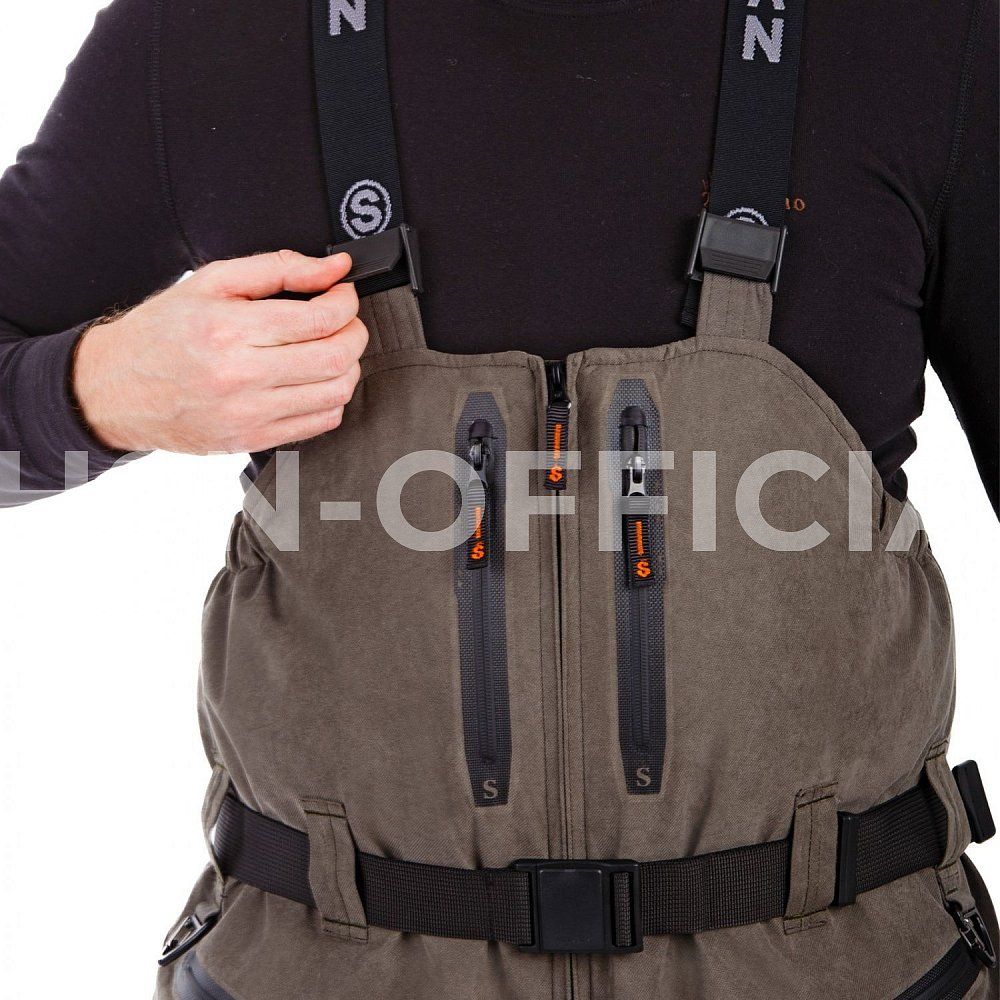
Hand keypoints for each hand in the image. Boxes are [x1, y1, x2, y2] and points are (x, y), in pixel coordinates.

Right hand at [73, 250, 366, 453]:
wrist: (114, 390)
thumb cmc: (161, 332)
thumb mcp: (210, 282)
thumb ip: (278, 268)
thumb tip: (334, 266)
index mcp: (229, 330)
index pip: (320, 319)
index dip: (346, 302)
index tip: (342, 294)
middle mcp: (240, 376)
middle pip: (336, 358)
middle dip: (354, 332)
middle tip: (344, 320)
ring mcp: (248, 414)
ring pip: (336, 392)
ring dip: (348, 366)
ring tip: (329, 349)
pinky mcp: (253, 439)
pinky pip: (320, 422)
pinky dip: (332, 398)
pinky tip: (313, 380)